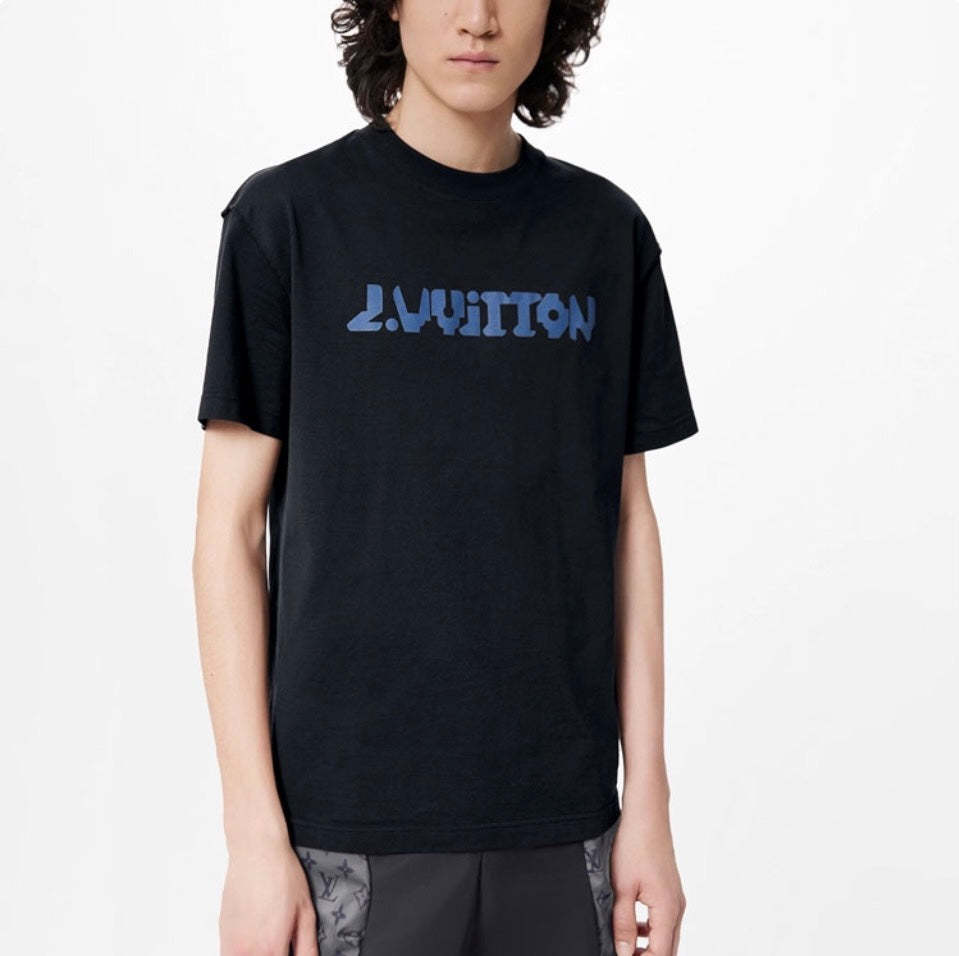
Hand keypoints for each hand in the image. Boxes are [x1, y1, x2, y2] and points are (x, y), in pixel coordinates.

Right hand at [219, 837, 316, 954]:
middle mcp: (247, 952)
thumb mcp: (306, 911)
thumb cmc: (282, 875)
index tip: (291, 953)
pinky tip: (257, 939)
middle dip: (274, 955)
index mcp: (271, 949)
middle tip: (284, 947)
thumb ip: (307, 947)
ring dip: (260, 954)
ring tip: (270, 942)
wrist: (256, 851)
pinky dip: (245, 953)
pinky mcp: (222, 935)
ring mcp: (230, 945)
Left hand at [610, 809, 686, 955]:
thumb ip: (624, 924)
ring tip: (626, 947)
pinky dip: (651, 930)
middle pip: (668, 949)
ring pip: (666, 936)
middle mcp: (677, 907)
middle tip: (625, 955)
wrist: (647, 814)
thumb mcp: (622, 888)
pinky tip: (633, 926)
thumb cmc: (634, 844)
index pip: (661, 955)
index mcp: (668, 910)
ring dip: (649, 947)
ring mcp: (675, 898)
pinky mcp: (669, 890)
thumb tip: (625, 953)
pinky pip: (664, 920)